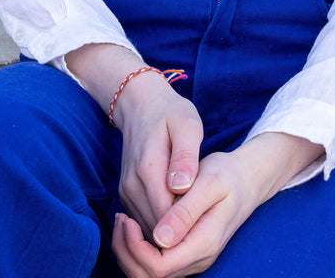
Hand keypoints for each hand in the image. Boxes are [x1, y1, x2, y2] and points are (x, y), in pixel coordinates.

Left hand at [112, 132, 322, 277]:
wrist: (246, 179)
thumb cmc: (227, 174)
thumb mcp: (209, 183)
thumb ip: (186, 211)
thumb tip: (160, 238)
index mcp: (204, 243)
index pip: (159, 267)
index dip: (136, 249)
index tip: (127, 219)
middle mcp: (198, 258)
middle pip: (150, 277)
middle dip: (127, 252)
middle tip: (119, 219)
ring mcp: (193, 258)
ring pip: (150, 274)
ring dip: (129, 252)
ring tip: (122, 221)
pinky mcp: (187, 251)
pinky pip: (156, 263)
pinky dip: (137, 249)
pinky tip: (132, 223)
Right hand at [115, 71, 203, 237]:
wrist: (140, 103)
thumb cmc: (170, 113)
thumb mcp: (187, 126)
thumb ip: (186, 156)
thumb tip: (182, 187)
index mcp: (148, 169)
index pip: (167, 217)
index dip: (189, 224)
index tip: (209, 218)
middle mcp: (132, 185)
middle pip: (157, 228)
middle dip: (181, 231)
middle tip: (206, 220)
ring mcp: (126, 190)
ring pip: (149, 227)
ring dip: (171, 229)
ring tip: (196, 215)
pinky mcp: (126, 193)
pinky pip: (143, 219)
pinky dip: (161, 222)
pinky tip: (180, 210)